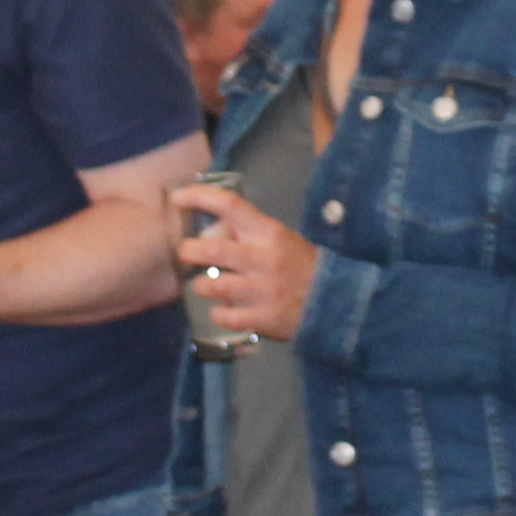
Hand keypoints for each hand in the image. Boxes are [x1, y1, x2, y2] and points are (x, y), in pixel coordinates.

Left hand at [168, 183, 315, 343]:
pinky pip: (227, 317)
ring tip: (203, 285)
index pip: (230, 205)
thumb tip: (211, 231)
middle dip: (189, 251)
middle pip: (214, 249)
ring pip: (215, 286)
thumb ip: (249, 235)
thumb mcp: (281, 240)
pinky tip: (221, 311)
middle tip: (184, 253)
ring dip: (201, 286)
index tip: (178, 198)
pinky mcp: (265, 318)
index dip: (199, 197)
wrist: (337, 301)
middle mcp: (264, 258)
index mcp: (269, 232)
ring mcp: (264, 290)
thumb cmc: (303, 266)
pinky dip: (218, 314)